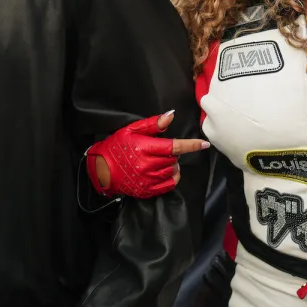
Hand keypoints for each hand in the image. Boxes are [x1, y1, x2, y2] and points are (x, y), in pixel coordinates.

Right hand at [87, 111, 208, 198]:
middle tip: (160, 150)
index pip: (174, 146)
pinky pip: (169, 185)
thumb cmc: (116, 146)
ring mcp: (148, 179)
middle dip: (172, 153)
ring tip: (160, 160)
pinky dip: (172, 177)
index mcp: (145, 148)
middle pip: (174, 158)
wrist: (101, 169)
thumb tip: (170, 116)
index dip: (191, 145)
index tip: (204, 144)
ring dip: (172, 164)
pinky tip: (165, 172)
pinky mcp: (147, 190)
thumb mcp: (131, 130)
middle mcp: (148, 165)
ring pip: (172, 171)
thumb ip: (152, 124)